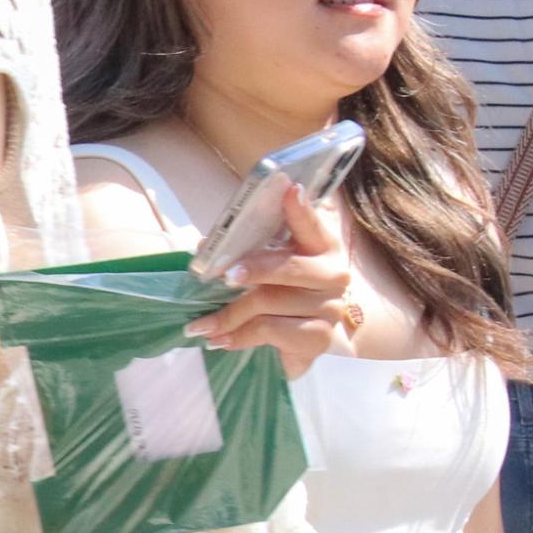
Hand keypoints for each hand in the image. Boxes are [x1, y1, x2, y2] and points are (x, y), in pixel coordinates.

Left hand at [186, 183, 349, 378]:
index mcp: (320, 247)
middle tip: (223, 277)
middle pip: (288, 268)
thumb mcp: (265, 271)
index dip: (299, 208)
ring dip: (228, 315)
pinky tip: (220, 341)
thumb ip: (243, 253)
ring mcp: (329, 307)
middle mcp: (332, 274)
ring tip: (200, 326)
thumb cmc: (281, 297)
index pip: (310, 224)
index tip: (288, 188)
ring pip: (268, 302)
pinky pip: (269, 331)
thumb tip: (205, 246)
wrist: (302, 344)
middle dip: (253, 270)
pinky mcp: (319, 337)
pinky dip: (238, 337)